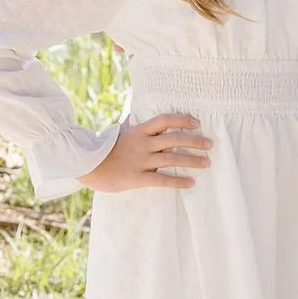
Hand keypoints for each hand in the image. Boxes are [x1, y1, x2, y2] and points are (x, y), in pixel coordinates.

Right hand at [82, 112, 211, 190]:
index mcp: (139, 131)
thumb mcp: (118, 133)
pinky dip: (178, 181)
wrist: (87, 166)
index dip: (182, 120)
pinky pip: (161, 179)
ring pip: (171, 158)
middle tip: (210, 144)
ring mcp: (140, 160)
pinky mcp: (136, 178)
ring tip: (206, 163)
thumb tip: (135, 114)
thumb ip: (130, 125)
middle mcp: (142, 143)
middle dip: (194, 141)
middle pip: (173, 138)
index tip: (197, 122)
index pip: (165, 120)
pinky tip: (191, 183)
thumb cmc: (104, 149)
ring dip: (191, 160)